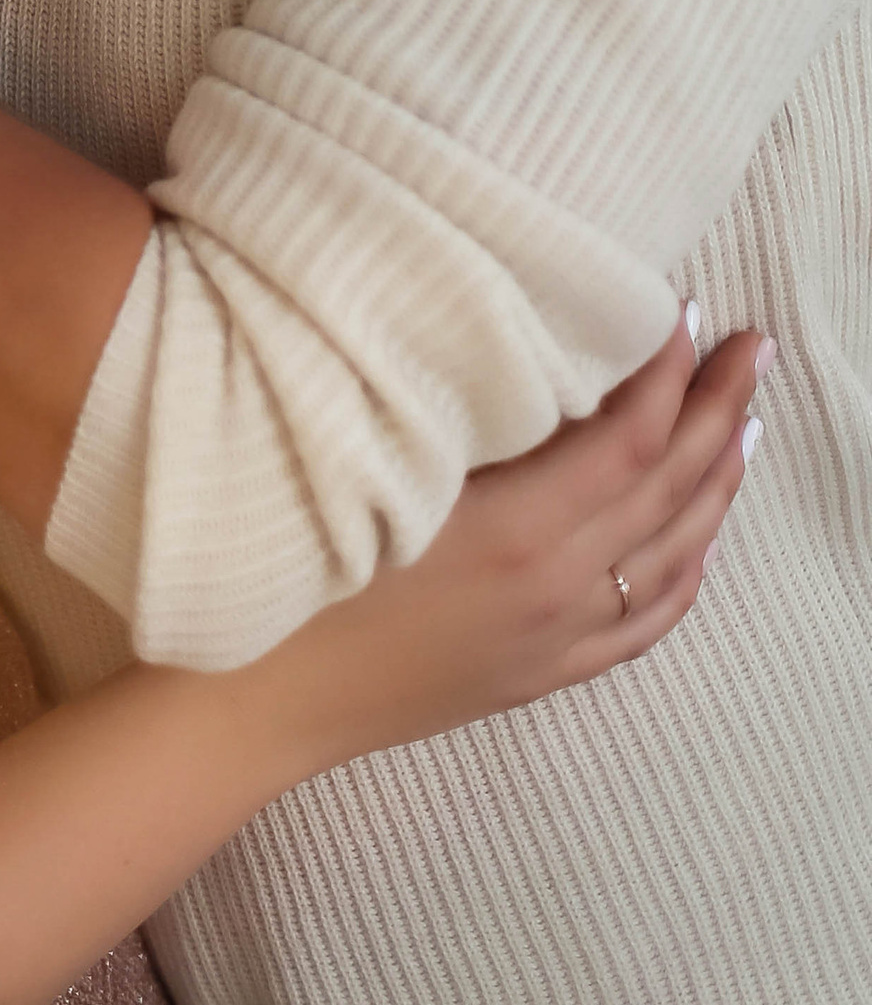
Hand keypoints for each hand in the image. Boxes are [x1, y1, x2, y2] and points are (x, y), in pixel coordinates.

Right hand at [256, 308, 769, 774]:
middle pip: (666, 487)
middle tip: (752, 347)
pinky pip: (642, 623)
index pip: (628, 437)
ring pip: (671, 556)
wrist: (252, 698)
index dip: (666, 370)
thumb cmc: (294, 565)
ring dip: (715, 484)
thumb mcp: (373, 467)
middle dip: (715, 410)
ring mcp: (553, 637)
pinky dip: (685, 575)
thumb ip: (457, 415)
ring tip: (743, 424)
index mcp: (518, 531)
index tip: (684, 306)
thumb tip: (525, 346)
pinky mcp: (537, 672)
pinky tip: (700, 542)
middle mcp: (554, 586)